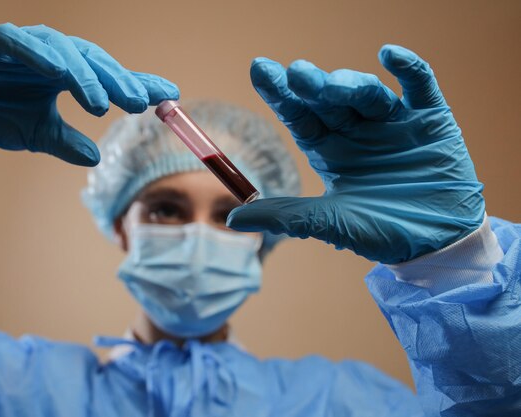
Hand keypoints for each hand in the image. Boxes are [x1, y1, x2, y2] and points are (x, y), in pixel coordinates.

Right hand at [0, 23, 178, 165]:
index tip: (169, 95)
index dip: (138, 84)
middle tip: (139, 102)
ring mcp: (23, 45)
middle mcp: (52, 56)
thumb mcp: (33, 134)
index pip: (108, 77)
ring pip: (62, 51)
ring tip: (100, 102)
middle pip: (93, 62)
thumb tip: (94, 157)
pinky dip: (38, 55)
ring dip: (82, 74)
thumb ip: (64, 142)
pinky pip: (18, 42)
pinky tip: (57, 73)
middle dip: (116, 82)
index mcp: (67, 75)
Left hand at [227, 45, 483, 263]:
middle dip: (312, 85)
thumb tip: (231, 218)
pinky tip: (390, 55)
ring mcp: (393, 124)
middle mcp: (357, 131)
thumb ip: (283, 215)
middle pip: (329, 99)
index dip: (281, 93)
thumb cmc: (379, 232)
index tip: (260, 69)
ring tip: (334, 87)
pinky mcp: (431, 121)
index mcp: (329, 149)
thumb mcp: (327, 223)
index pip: (299, 114)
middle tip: (298, 75)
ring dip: (350, 84)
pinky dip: (408, 68)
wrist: (435, 245)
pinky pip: (421, 86)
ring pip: (367, 92)